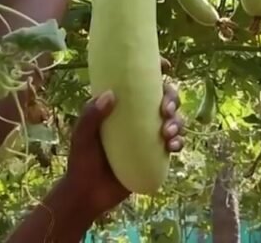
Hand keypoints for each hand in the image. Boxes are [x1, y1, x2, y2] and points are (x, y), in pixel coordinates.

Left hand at [62, 58, 183, 218]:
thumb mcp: (82, 135)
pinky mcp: (156, 154)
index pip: (141, 81)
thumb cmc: (81, 160)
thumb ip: (91, 115)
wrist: (88, 194)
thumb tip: (111, 94)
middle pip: (165, 97)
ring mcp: (148, 135)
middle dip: (172, 99)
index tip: (165, 66)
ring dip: (177, 122)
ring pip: (174, 119)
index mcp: (121, 106)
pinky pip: (175, 143)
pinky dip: (178, 142)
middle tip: (165, 110)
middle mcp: (138, 117)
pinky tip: (173, 147)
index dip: (156, 69)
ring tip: (167, 134)